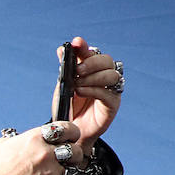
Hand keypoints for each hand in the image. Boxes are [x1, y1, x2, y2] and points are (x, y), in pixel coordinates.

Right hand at [0, 121, 84, 174]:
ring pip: (71, 169)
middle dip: (73, 154)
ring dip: (64, 171)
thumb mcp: (3, 145)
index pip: (65, 128)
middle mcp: (46, 153)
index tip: (71, 136)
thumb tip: (21, 138)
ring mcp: (51, 171)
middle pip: (75, 149)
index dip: (71, 132)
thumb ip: (18, 139)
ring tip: (53, 174)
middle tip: (67, 157)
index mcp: (35, 138)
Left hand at [50, 37, 120, 153]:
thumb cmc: (69, 107)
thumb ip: (66, 68)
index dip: (85, 47)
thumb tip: (62, 49)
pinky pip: (108, 93)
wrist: (70, 131)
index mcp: (92, 69)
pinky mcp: (113, 104)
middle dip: (91, 62)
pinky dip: (93, 90)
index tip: (77, 43)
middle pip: (107, 60)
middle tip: (77, 70)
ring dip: (93, 77)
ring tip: (77, 84)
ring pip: (111, 75)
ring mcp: (111, 90)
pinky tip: (81, 91)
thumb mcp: (64, 86)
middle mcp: (104, 77)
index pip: (92, 52)